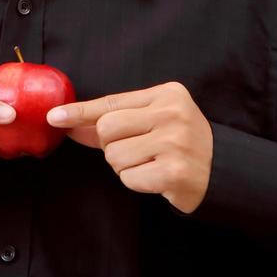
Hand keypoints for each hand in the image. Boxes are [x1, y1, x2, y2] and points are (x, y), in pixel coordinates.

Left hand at [45, 81, 213, 213]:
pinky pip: (129, 178)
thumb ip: (113, 120)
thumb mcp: (152, 121)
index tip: (55, 117)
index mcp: (167, 94)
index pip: (111, 101)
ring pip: (114, 157)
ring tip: (151, 163)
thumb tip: (69, 124)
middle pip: (106, 129)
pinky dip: (137, 182)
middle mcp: (172, 114)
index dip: (79, 111)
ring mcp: (175, 142)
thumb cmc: (179, 142)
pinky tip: (157, 177)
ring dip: (125, 167)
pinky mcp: (175, 172)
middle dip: (112, 146)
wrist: (221, 170)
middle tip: (138, 150)